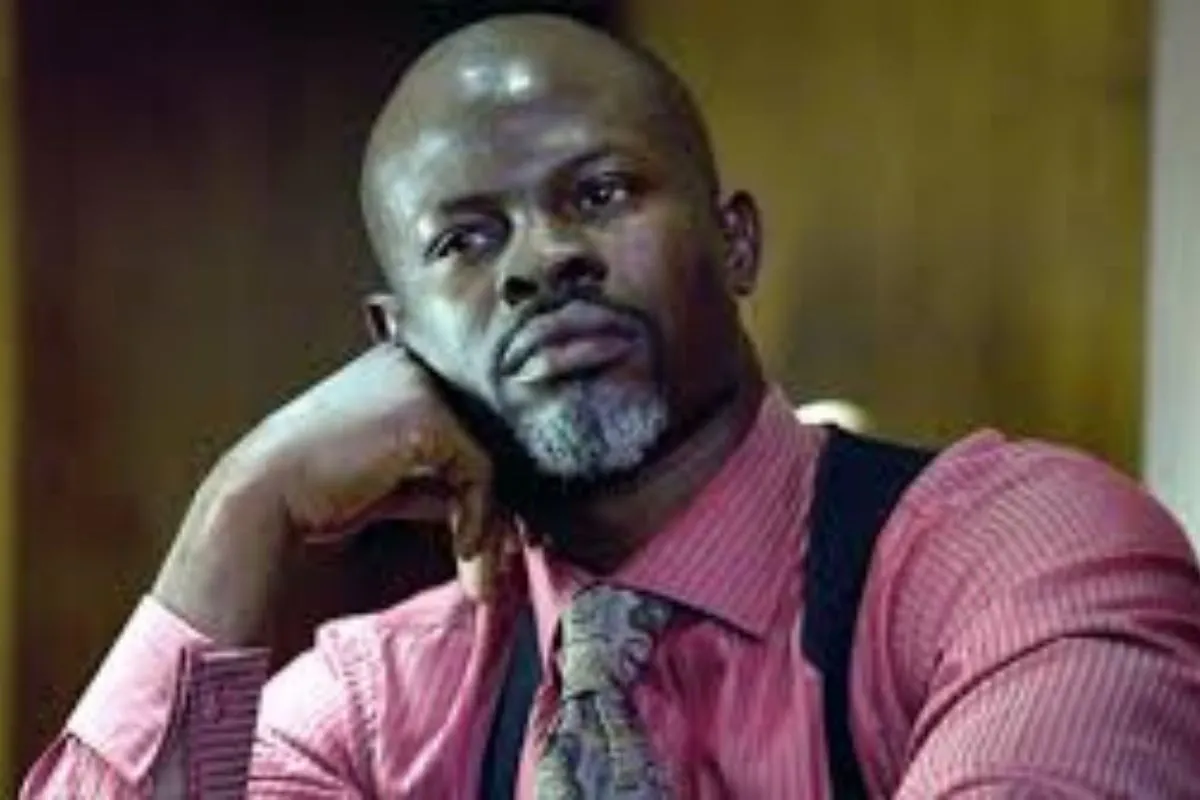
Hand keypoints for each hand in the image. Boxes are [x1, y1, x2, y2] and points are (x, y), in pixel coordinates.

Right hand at [152, 345, 507, 644]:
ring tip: (478, 565)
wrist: (261, 501)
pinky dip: (478, 516)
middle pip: (486, 431)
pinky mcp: (426, 416)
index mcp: (398, 366)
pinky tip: (463, 548)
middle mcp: (413, 363)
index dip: (480, 476)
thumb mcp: (388, 478)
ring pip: (489, 452)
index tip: (485, 530)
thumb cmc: (315, 496)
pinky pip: (479, 471)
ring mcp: (420, 383)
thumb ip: (435, 477)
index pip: (467, 416)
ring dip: (491, 518)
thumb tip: (496, 509)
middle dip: (494, 498)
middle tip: (499, 554)